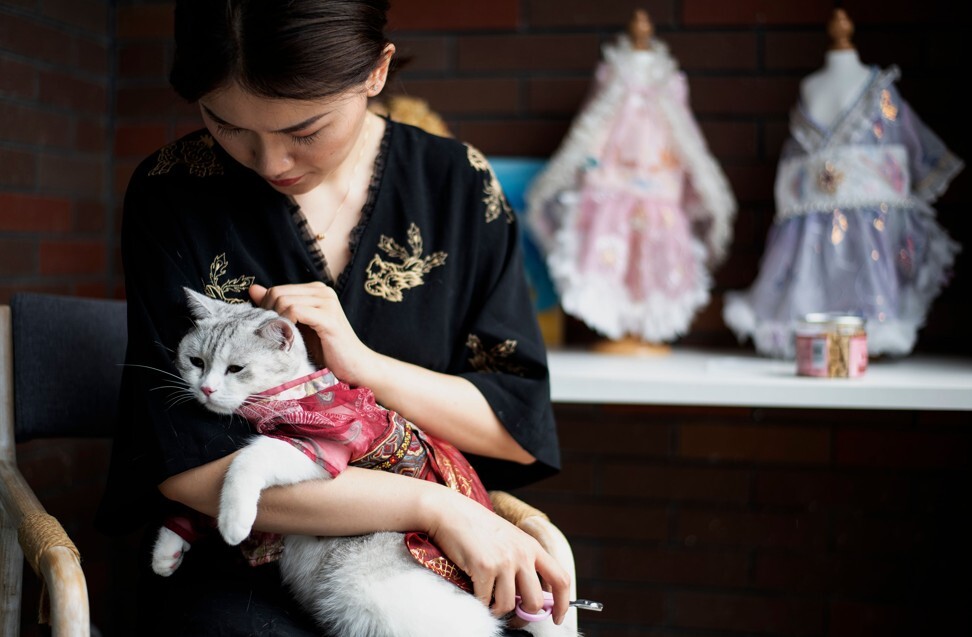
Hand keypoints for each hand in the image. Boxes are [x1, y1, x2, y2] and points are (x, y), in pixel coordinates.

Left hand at [249, 282, 378, 385]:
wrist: (355, 366)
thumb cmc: (326, 350)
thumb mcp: (298, 326)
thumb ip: (278, 306)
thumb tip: (254, 289)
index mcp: (315, 290)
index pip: (277, 290)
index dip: (266, 310)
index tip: (268, 330)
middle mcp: (323, 291)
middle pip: (278, 293)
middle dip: (268, 315)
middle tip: (273, 337)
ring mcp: (327, 302)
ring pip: (284, 301)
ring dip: (277, 322)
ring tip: (282, 340)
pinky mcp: (329, 318)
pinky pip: (295, 311)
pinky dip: (287, 325)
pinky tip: (291, 340)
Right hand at [425, 488, 570, 624]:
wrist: (451, 512)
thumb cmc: (478, 527)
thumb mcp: (510, 539)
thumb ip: (523, 562)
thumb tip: (531, 596)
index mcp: (532, 547)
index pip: (560, 579)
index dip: (562, 604)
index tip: (556, 617)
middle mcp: (522, 554)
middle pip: (536, 601)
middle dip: (525, 616)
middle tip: (514, 617)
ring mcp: (504, 561)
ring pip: (509, 605)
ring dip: (499, 610)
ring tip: (490, 602)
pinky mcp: (484, 567)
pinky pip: (486, 601)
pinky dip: (481, 604)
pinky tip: (477, 593)